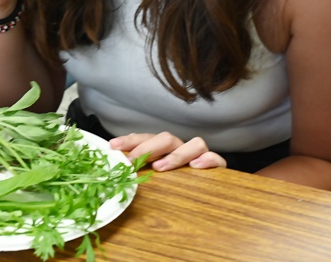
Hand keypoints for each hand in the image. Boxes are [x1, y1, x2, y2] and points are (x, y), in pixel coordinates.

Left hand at [109, 132, 226, 171]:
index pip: (146, 138)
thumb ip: (138, 167)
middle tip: (132, 161)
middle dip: (147, 148)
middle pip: (167, 138)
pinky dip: (207, 160)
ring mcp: (200, 156)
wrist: (207, 191)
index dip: (130, 141)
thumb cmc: (173, 182)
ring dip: (176, 155)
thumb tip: (115, 165)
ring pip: (195, 144)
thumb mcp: (152, 174)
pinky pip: (216, 159)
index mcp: (164, 148)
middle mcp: (181, 148)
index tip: (113, 146)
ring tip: (160, 167)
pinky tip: (196, 167)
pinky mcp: (216, 167)